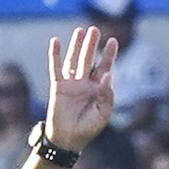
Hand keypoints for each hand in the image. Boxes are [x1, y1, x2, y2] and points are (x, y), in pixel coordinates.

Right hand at [46, 27, 119, 152]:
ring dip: (77, 45)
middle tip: (96, 29)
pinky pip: (56, 68)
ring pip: (74, 60)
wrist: (68, 139)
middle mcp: (84, 83)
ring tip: (81, 30)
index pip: (105, 67)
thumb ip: (107, 94)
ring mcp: (71, 84)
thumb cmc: (88, 129)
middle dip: (93, 45)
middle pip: (89, 59)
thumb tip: (109, 74)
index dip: (109, 54)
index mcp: (98, 89)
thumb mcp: (103, 113)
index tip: (113, 40)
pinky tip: (55, 41)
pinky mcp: (58, 87)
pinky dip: (55, 55)